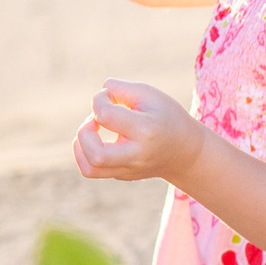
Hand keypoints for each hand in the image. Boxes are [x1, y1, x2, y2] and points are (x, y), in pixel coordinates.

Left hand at [73, 79, 205, 183]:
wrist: (185, 151)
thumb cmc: (165, 116)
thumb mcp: (149, 94)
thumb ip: (121, 88)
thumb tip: (99, 95)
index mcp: (145, 131)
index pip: (105, 115)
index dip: (100, 99)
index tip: (110, 96)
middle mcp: (136, 155)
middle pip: (95, 155)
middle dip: (84, 131)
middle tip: (95, 119)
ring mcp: (129, 169)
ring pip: (89, 169)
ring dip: (80, 145)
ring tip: (92, 130)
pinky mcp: (122, 175)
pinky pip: (92, 170)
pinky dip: (84, 152)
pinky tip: (94, 139)